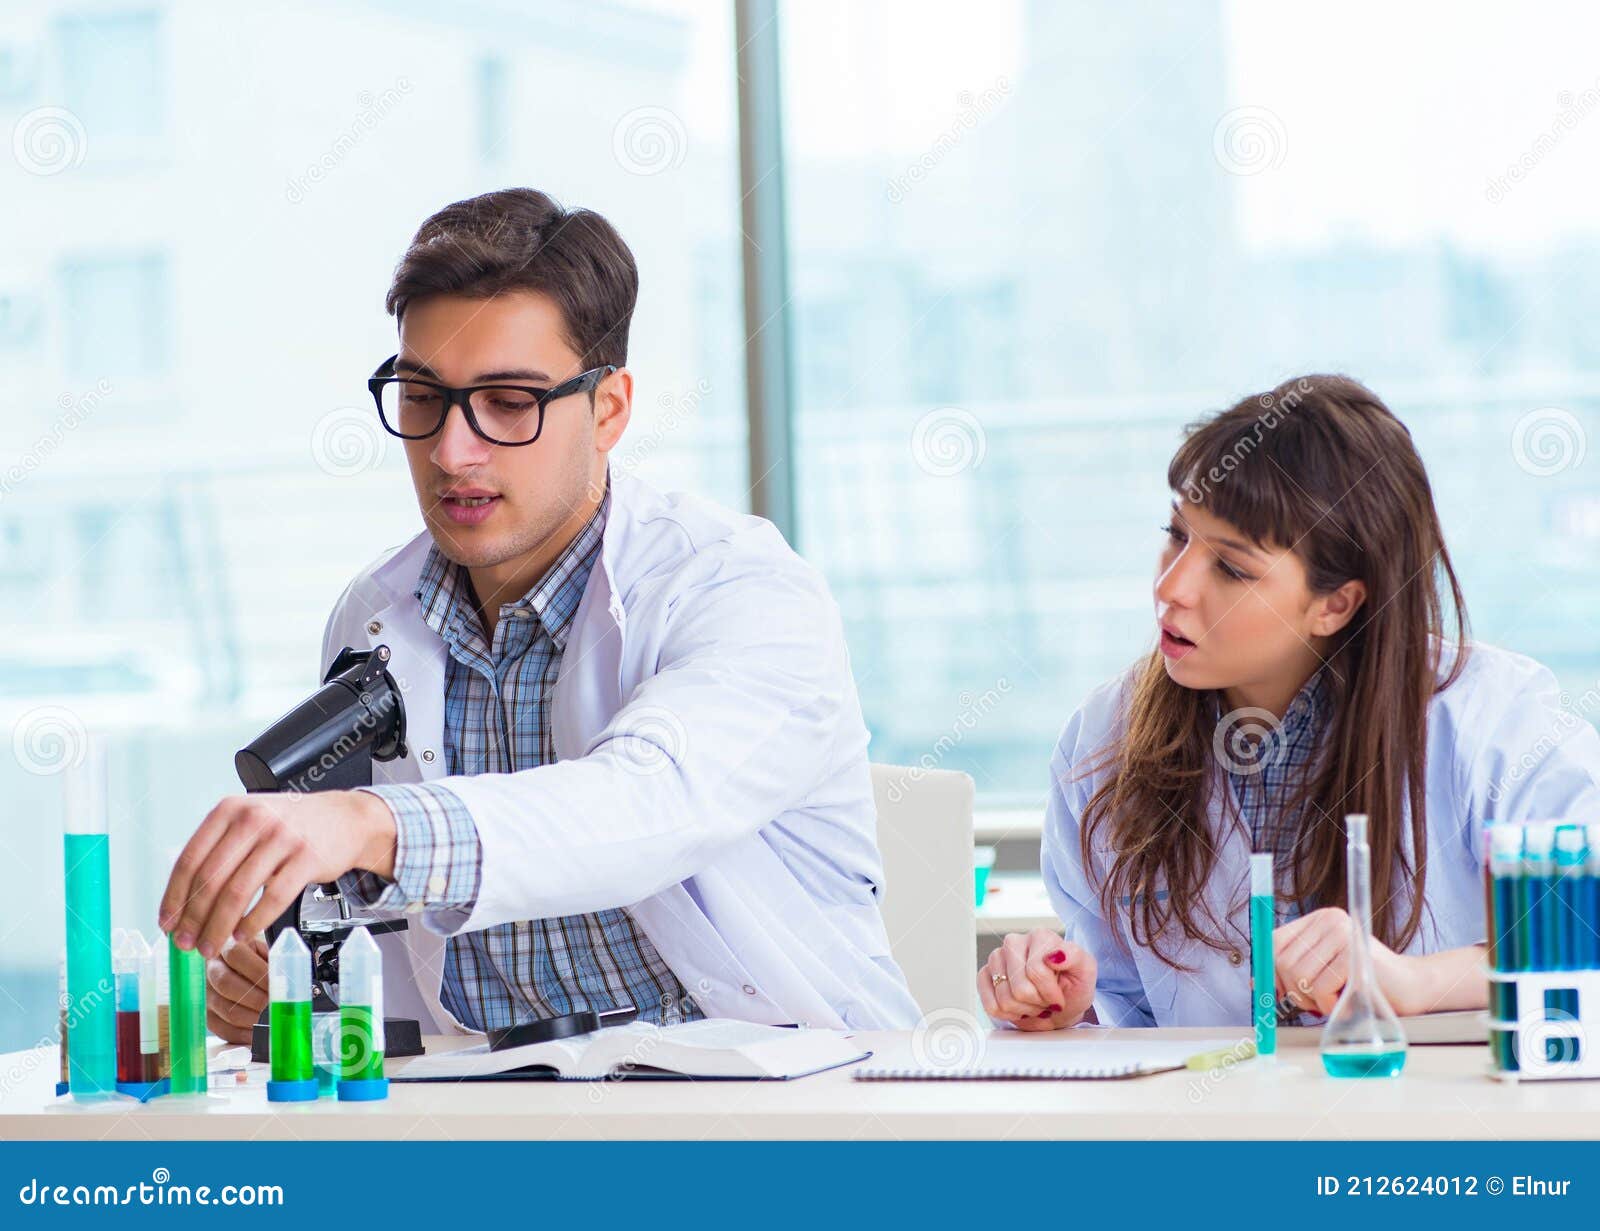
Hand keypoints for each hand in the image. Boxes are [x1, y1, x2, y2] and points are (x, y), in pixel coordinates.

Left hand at [158, 790, 396, 959]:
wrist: (345, 818)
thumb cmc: (292, 826)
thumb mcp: (250, 820)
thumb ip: (218, 848)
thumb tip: (181, 899)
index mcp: (230, 810)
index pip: (190, 859)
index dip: (174, 897)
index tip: (167, 923)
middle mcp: (254, 819)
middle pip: (211, 879)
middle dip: (193, 919)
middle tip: (186, 943)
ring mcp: (282, 837)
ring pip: (238, 892)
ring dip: (219, 927)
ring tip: (211, 946)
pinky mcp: (307, 857)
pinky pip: (273, 898)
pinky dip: (254, 922)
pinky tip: (243, 935)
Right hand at [206, 935, 268, 1045]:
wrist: (242, 967)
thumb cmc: (258, 960)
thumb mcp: (266, 952)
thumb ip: (273, 962)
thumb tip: (288, 980)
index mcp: (227, 946)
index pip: (237, 956)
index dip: (258, 972)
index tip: (277, 983)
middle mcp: (211, 968)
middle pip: (226, 984)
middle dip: (256, 998)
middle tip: (275, 1006)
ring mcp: (206, 993)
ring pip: (225, 1008)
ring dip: (251, 1018)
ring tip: (270, 1020)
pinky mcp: (207, 1014)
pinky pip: (221, 1028)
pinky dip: (242, 1033)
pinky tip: (257, 1032)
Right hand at [977, 929, 1096, 1029]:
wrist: (1058, 1005)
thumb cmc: (1071, 987)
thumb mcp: (1085, 971)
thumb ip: (1075, 957)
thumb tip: (1055, 954)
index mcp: (1040, 936)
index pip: (1036, 971)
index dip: (1050, 993)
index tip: (1059, 996)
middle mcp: (1015, 942)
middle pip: (1020, 988)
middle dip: (1037, 1002)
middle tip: (1046, 1000)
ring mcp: (996, 958)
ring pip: (1005, 999)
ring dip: (1024, 1009)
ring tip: (1034, 1002)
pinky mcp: (984, 975)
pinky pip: (991, 1005)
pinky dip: (1008, 1014)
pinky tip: (1019, 1007)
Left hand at [1272, 907, 1420, 1017]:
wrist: (1409, 988)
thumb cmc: (1363, 983)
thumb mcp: (1323, 972)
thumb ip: (1293, 971)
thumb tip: (1255, 981)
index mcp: (1318, 921)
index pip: (1274, 942)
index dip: (1272, 972)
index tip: (1281, 992)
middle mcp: (1329, 920)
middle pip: (1283, 961)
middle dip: (1294, 992)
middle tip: (1315, 1002)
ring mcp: (1342, 934)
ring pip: (1299, 975)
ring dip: (1312, 1000)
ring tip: (1332, 1001)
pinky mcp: (1354, 954)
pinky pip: (1320, 987)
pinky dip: (1328, 1004)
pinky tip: (1345, 1001)